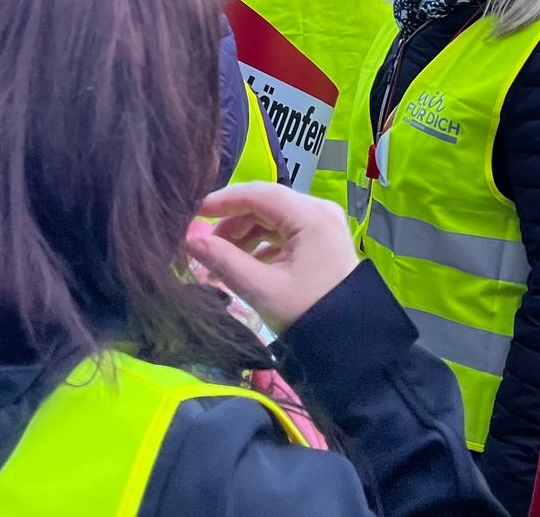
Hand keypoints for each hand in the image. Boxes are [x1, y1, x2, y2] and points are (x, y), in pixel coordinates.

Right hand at [186, 183, 359, 334]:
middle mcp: (319, 211)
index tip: (193, 213)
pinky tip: (243, 266)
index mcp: (311, 216)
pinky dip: (261, 246)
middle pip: (265, 205)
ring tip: (219, 262)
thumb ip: (224, 261)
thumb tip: (189, 241)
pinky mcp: (321, 243)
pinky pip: (284, 234)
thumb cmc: (307, 313)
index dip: (222, 200)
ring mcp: (323, 226)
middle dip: (232, 223)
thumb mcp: (262, 289)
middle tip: (205, 247)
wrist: (350, 346)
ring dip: (244, 237)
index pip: (258, 194)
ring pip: (273, 219)